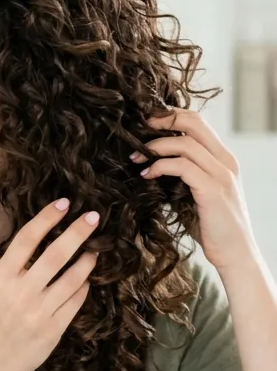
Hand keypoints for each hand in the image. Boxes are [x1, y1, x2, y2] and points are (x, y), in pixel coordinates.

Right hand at [0, 198, 98, 370]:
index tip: (64, 203)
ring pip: (72, 278)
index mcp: (0, 278)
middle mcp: (20, 292)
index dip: (46, 218)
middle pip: (55, 254)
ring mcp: (38, 312)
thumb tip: (44, 241)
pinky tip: (86, 280)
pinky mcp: (53, 330)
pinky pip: (75, 302)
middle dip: (77, 232)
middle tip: (93, 217)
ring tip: (94, 250)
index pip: (26, 239)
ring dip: (86, 260)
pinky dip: (83, 287)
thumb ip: (14, 269)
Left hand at [134, 109, 256, 272]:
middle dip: (161, 120)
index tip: (145, 124)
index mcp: (223, 158)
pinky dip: (160, 166)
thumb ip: (183, 175)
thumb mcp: (197, 193)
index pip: (198, 122)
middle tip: (137, 129)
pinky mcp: (213, 191)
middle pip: (193, 122)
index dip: (170, 116)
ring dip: (155, 147)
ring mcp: (221, 175)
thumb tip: (150, 165)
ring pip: (185, 143)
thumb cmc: (213, 226)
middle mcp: (225, 161)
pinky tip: (147, 176)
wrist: (235, 254)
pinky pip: (183, 167)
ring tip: (136, 158)